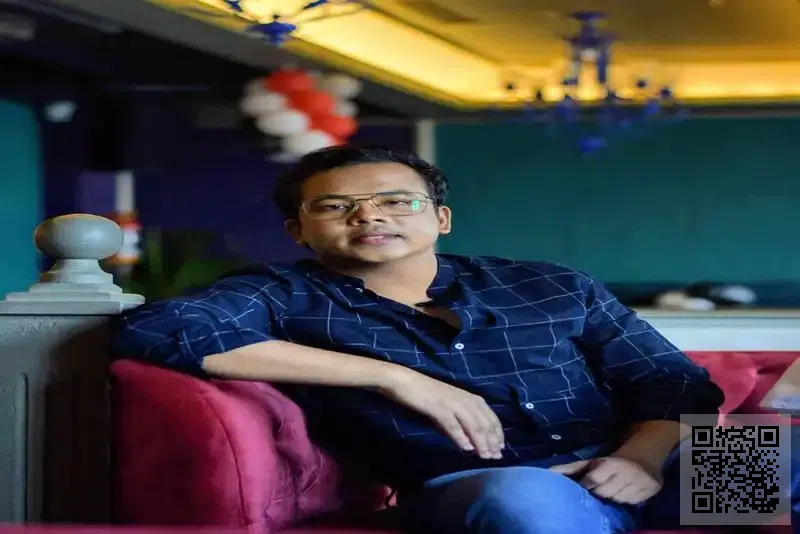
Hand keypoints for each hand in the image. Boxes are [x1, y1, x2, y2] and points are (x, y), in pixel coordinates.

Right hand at [379, 367, 504, 458]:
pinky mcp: (439, 408)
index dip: (498, 435)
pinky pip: (453, 425)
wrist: (406, 381)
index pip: (491, 418)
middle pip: (485, 423)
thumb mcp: (450, 407)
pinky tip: (466, 449)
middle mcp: (466, 399)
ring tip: (485, 456)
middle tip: (495, 458)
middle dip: (492, 442)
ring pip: (473, 425)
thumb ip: (462, 422)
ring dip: (481, 442)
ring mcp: (453, 403)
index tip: (501, 450)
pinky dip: (461, 437)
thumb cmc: (428, 395)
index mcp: (471, 398)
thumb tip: (472, 443)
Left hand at [549, 456, 662, 503]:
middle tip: (599, 488)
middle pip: (606, 493)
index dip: (587, 486)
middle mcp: (629, 471)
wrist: (645, 453)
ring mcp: (642, 481)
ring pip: (620, 500)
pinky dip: (627, 499)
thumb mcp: (594, 460)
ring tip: (613, 488)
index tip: (583, 487)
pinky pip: (633, 502)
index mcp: (612, 462)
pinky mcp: (652, 489)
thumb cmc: (613, 459)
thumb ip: (572, 468)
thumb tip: (549, 473)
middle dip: (600, 492)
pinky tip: (626, 490)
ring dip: (614, 497)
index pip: (594, 480)